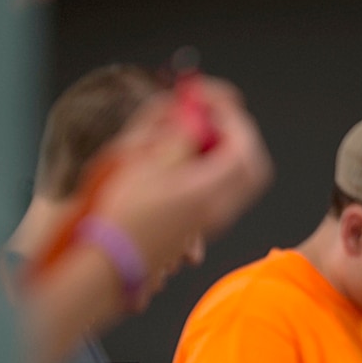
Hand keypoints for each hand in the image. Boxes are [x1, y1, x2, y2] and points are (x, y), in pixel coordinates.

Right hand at [103, 78, 272, 278]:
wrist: (109, 262)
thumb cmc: (119, 215)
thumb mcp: (144, 165)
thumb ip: (177, 136)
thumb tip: (193, 115)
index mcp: (209, 192)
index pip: (243, 147)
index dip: (232, 118)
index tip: (211, 100)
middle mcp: (220, 210)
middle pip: (253, 165)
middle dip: (238, 134)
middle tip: (211, 114)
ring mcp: (215, 221)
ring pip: (242, 179)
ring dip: (227, 149)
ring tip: (197, 131)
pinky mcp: (204, 225)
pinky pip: (228, 190)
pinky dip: (218, 166)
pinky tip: (190, 156)